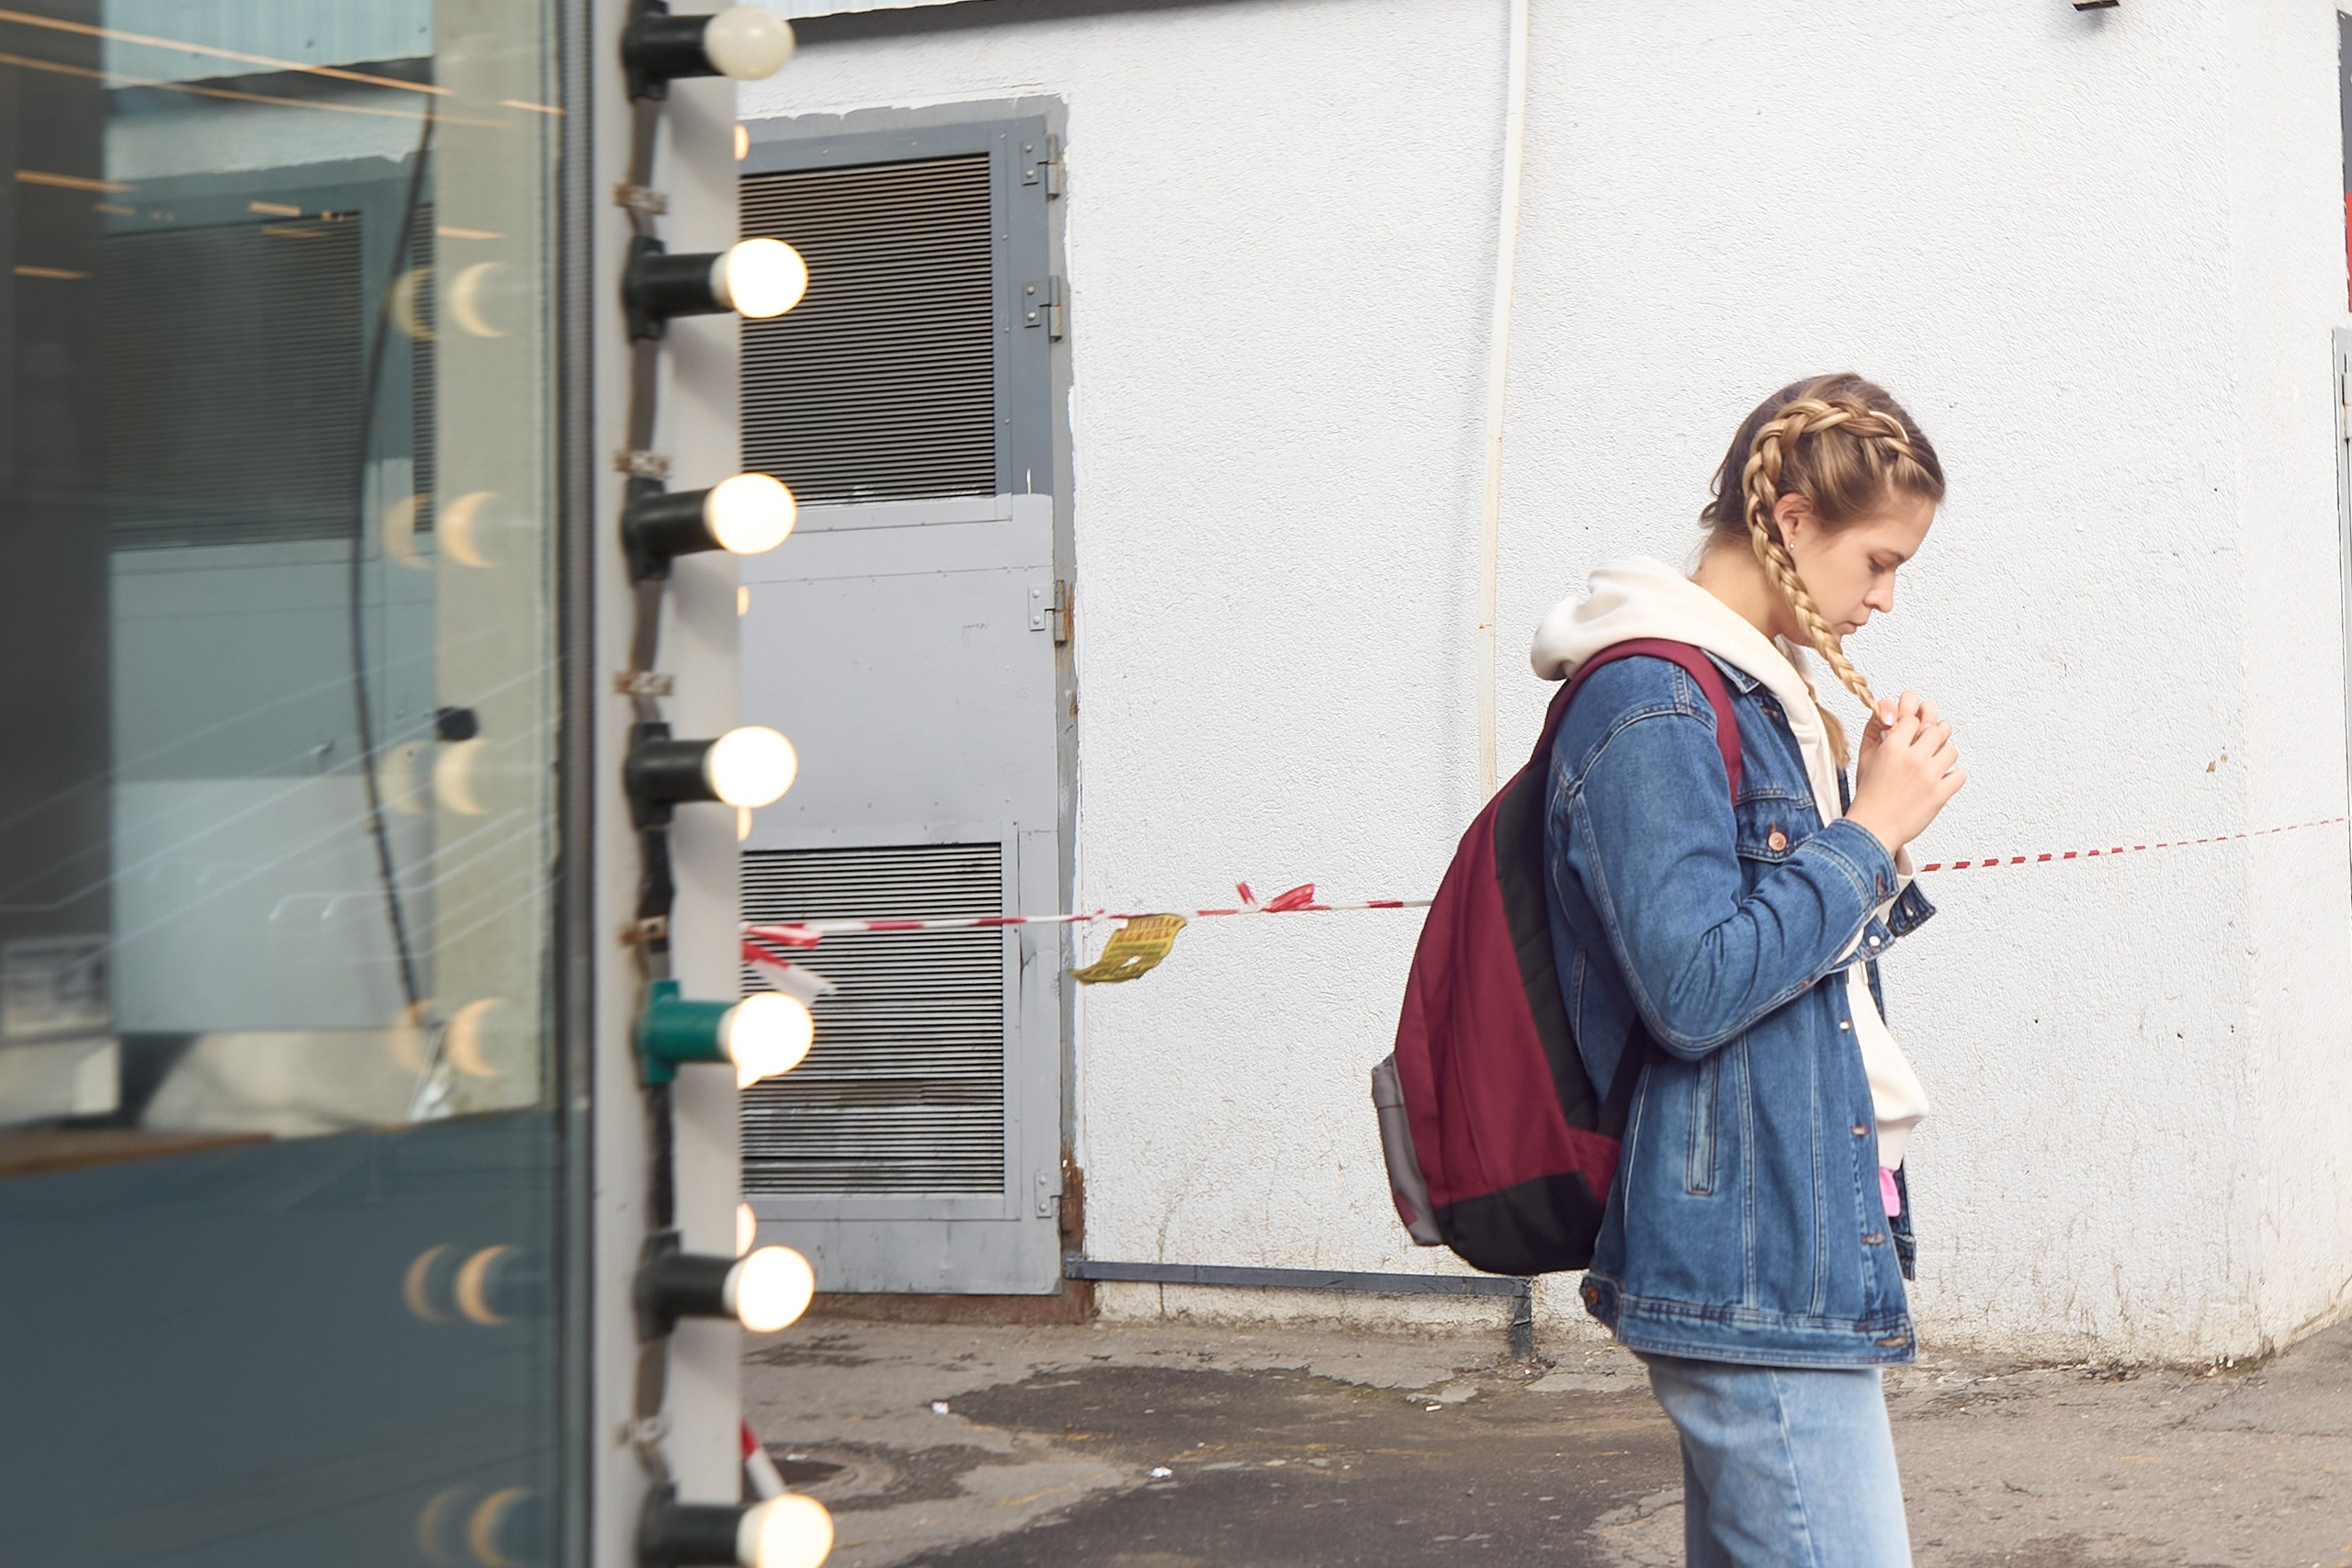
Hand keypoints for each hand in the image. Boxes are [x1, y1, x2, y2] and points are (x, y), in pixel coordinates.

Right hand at [1847, 689, 1964, 853]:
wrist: (1872, 829)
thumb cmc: (1869, 796)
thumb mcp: (1865, 758)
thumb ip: (1877, 733)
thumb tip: (1892, 715)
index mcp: (1892, 747)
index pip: (1914, 718)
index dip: (1915, 720)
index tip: (1916, 725)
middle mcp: (1913, 759)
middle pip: (1938, 729)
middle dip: (1934, 733)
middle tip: (1930, 740)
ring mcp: (1929, 776)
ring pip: (1951, 750)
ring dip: (1944, 755)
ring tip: (1934, 763)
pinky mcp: (1940, 795)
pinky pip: (1959, 775)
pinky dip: (1952, 778)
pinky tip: (1939, 781)